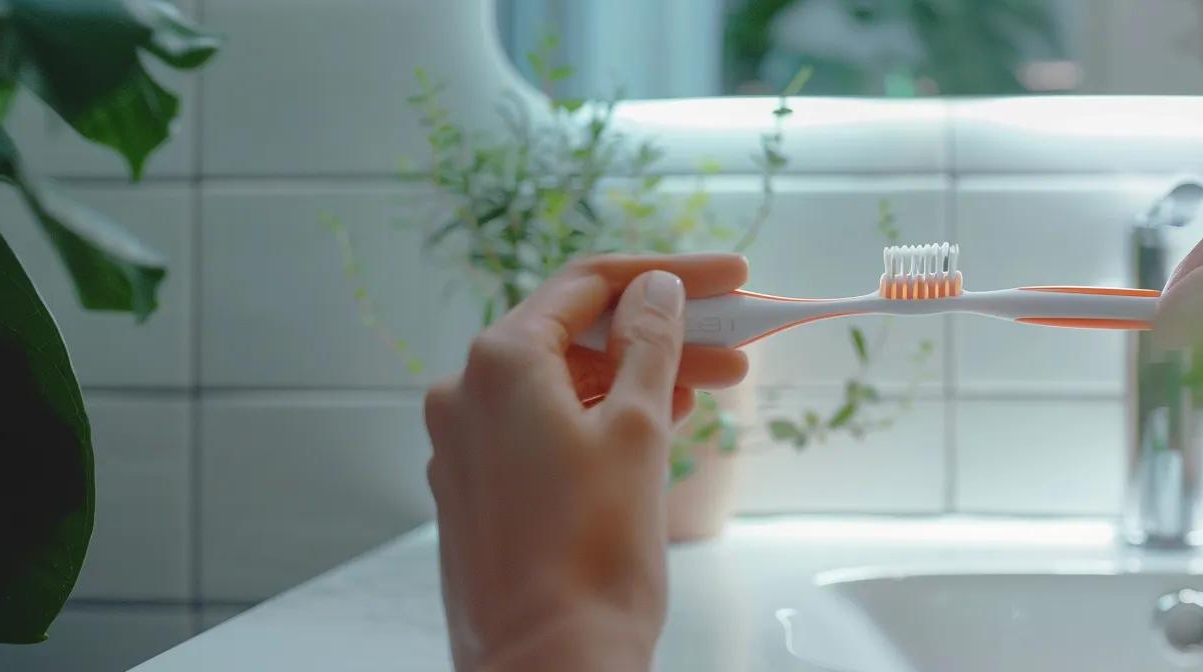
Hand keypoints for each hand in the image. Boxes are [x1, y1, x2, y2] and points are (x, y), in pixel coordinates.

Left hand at [424, 253, 749, 671]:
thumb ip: (649, 345)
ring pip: (562, 386)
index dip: (668, 276)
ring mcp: (466, 447)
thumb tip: (655, 291)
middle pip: (576, 336)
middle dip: (661, 335)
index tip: (731, 280)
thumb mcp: (637, 430)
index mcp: (499, 364)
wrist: (549, 665)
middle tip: (737, 348)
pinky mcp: (478, 492)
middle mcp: (466, 396)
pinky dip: (600, 419)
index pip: (589, 287)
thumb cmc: (592, 554)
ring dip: (635, 380)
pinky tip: (654, 429)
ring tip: (708, 393)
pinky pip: (543, 429)